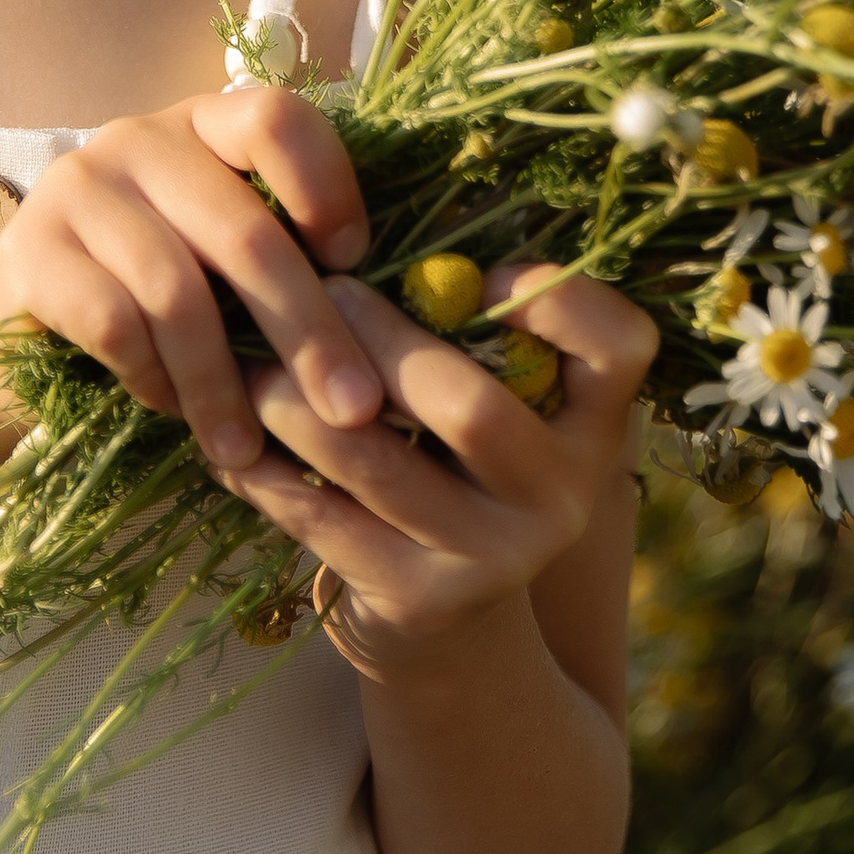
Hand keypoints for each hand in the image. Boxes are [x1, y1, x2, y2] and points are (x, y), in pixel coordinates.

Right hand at [0, 89, 381, 471]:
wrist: (29, 338)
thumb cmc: (157, 300)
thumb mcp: (227, 263)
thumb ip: (294, 261)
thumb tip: (404, 328)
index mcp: (204, 126)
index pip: (276, 120)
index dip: (328, 189)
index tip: (357, 266)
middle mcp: (137, 139)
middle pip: (243, 229)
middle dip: (308, 331)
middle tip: (353, 409)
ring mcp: (75, 189)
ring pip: (178, 291)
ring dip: (223, 384)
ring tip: (248, 447)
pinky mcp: (27, 254)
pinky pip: (113, 323)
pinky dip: (153, 379)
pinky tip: (170, 411)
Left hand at [217, 265, 657, 681]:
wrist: (452, 620)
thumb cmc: (461, 463)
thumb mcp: (499, 397)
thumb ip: (469, 329)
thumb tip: (369, 233)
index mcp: (595, 424)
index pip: (621, 347)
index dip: (558, 299)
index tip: (482, 273)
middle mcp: (561, 496)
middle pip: (470, 410)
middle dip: (378, 338)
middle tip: (321, 291)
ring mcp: (493, 558)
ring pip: (375, 462)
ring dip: (295, 402)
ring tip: (251, 360)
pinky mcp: (418, 600)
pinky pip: (323, 520)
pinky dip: (266, 471)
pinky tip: (231, 437)